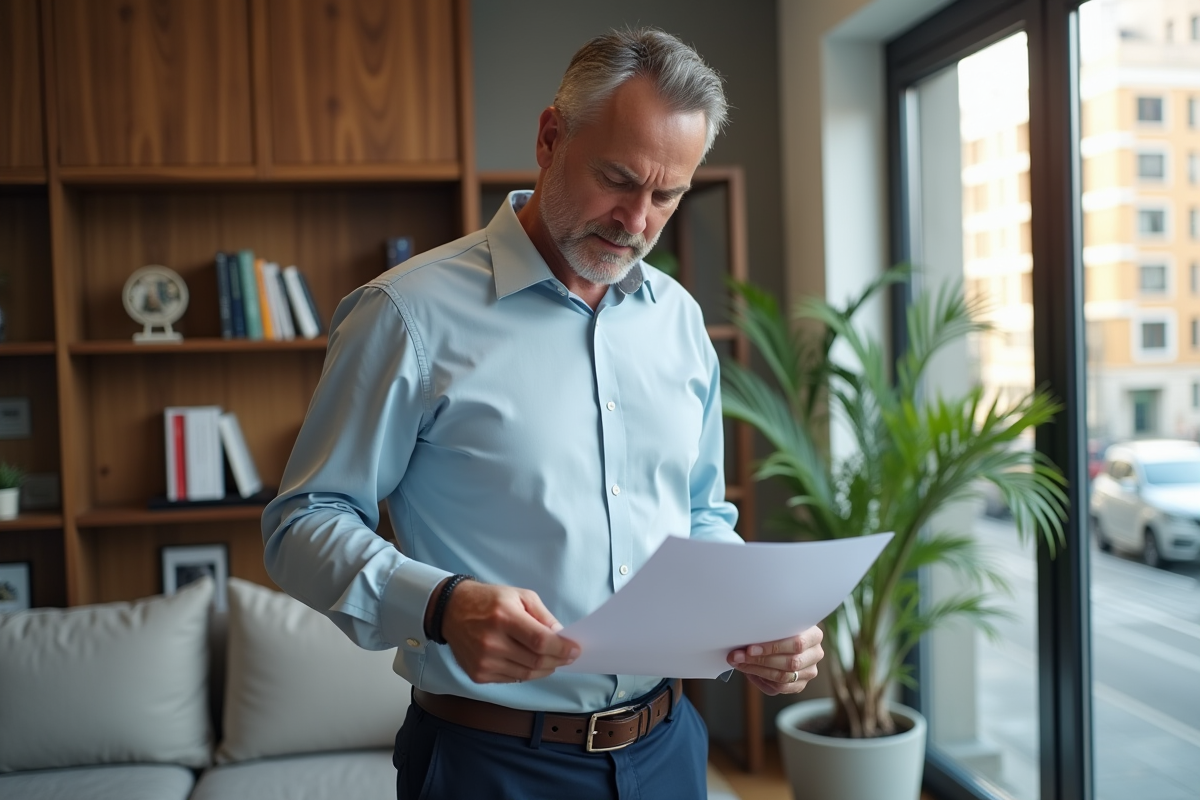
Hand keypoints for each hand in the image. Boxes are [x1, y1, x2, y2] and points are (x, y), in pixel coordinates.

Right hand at [439, 580, 580, 683]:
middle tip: (567, 657)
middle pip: (536, 661)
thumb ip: (542, 616)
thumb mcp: (519, 596)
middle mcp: (492, 642)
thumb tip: (560, 636)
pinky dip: (526, 673)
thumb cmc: (489, 600)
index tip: (575, 650)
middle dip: (557, 660)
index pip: (540, 642)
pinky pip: (511, 679)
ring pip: (526, 674)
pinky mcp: (478, 674)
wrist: (451, 611)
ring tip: (551, 660)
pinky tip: (529, 662)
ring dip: (544, 669)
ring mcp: (483, 661)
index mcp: (504, 617)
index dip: (562, 649)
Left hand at [727, 626, 823, 695]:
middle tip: (738, 657)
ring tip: (740, 663)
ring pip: (784, 677)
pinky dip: (763, 681)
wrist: (786, 635)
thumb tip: (745, 636)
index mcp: (814, 635)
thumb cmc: (779, 627)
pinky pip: (781, 688)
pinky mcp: (801, 684)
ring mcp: (810, 671)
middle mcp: (815, 654)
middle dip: (760, 661)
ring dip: (757, 671)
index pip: (796, 644)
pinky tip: (751, 673)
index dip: (772, 648)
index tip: (750, 648)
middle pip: (790, 663)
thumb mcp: (779, 622)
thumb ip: (769, 628)